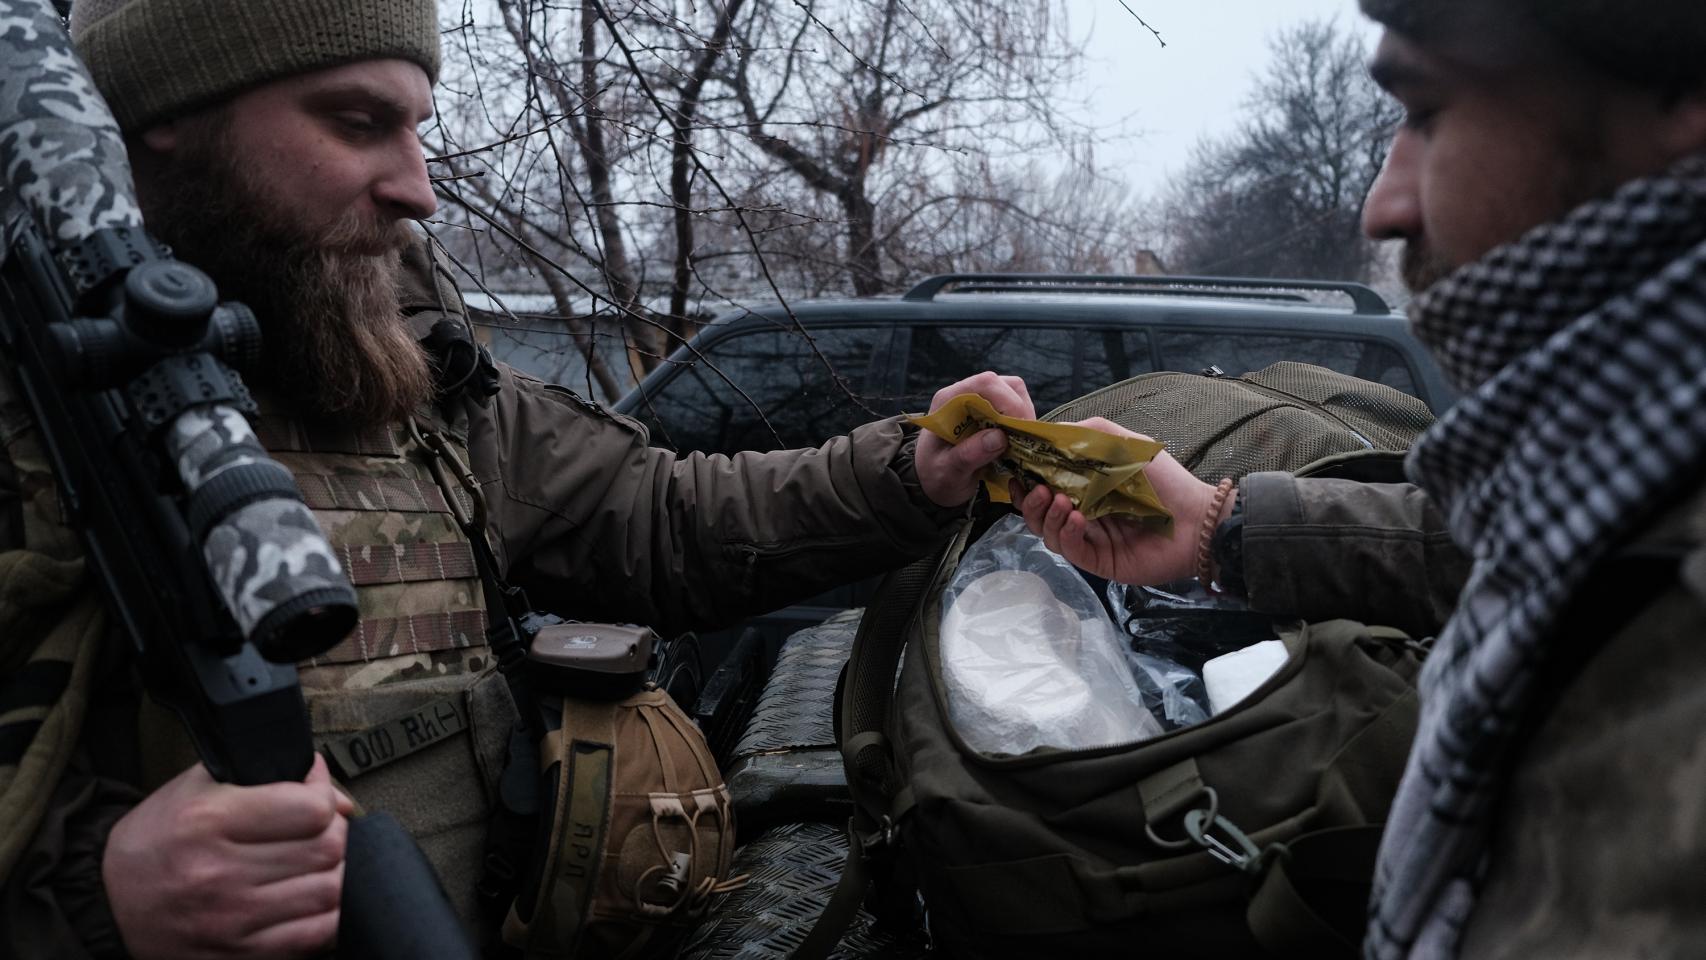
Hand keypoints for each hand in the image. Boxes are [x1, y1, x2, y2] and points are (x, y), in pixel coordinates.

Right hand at [104, 754, 353, 959]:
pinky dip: (330, 914)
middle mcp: (219, 873)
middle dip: (335, 833)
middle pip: (325, 849)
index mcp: (209, 821)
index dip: (325, 796)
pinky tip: (315, 897)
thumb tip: (334, 794)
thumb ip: (266, 776)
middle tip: (322, 829)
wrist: (107, 903)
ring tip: (319, 862)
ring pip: (328, 891)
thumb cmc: (159, 838)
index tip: (317, 795)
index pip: (310, 809)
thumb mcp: (197, 788)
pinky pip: (315, 935)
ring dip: (337, 872)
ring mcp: (230, 920)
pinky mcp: (237, 955)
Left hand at [915, 371, 1035, 507]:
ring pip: (1014, 394)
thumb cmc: (935, 475)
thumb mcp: (947, 472)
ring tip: (1021, 443)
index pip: (985, 384)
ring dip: (1024, 417)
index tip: (1018, 429)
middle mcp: (965, 394)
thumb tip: (999, 437)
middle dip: (1020, 411)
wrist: (932, 481)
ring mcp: (980, 401)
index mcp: (948, 401)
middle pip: (1004, 385)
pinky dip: (1023, 424)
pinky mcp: (991, 411)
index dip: (1008, 402)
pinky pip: (1016, 408)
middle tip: (1025, 440)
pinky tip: (1017, 444)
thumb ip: (968, 455)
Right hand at [1014, 417, 1230, 585]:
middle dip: (1030, 502)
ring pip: (1049, 534)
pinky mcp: (1100, 561)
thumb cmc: (1164, 479)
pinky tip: (1074, 518)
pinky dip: (1066, 534)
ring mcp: (1091, 540)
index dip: (1028, 480)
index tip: (1019, 470)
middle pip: (1039, 514)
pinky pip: (1071, 550)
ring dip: (1046, 516)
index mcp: (1085, 488)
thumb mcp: (1122, 443)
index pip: (1045, 487)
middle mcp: (1083, 514)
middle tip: (1035, 489)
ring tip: (1058, 501)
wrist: (1197, 518)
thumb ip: (1085, 434)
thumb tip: (1045, 432)